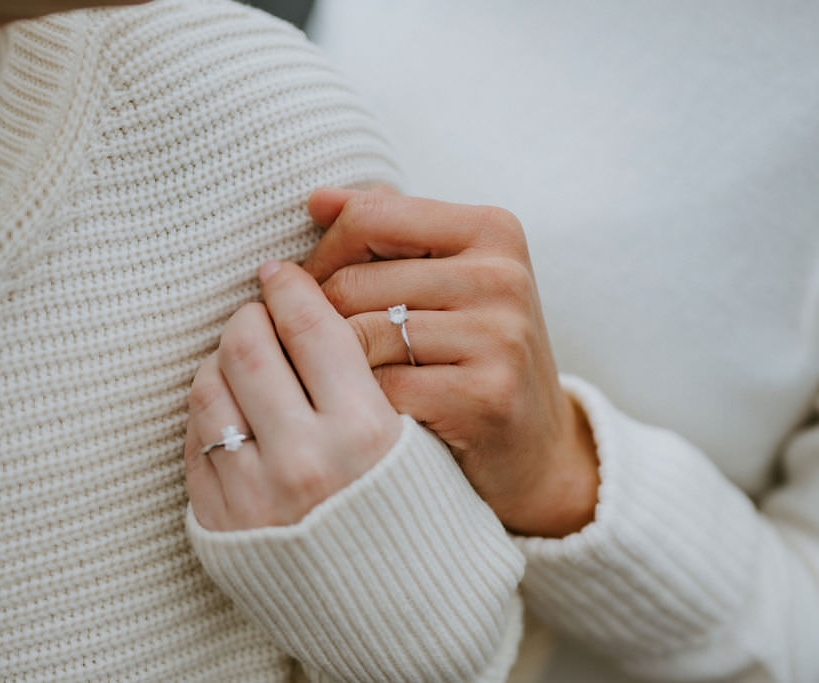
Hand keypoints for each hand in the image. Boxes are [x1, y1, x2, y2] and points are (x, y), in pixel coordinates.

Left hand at [185, 261, 401, 531]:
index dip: (291, 287)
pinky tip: (233, 408)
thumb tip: (314, 310)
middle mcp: (305, 461)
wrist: (401, 611)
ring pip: (210, 386)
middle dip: (249, 315)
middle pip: (249, 347)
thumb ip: (371, 378)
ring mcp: (254, 495)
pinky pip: (195, 439)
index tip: (281, 273)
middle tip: (258, 310)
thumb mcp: (415, 442)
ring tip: (242, 358)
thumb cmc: (416, 514)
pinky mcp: (219, 522)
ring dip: (222, 358)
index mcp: (365, 433)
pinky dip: (210, 410)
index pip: (312, 327)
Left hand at [302, 188, 598, 536]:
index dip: (321, 255)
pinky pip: (381, 389)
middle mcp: (502, 277)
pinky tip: (363, 414)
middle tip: (305, 349)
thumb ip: (388, 231)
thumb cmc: (472, 351)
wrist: (534, 445)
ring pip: (360, 336)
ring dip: (330, 366)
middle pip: (354, 282)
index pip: (368, 217)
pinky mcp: (485, 397)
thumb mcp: (446, 277)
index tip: (309, 291)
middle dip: (316, 318)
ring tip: (329, 380)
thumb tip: (317, 200)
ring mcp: (499, 338)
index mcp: (491, 230)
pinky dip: (360, 404)